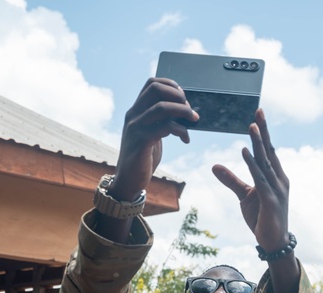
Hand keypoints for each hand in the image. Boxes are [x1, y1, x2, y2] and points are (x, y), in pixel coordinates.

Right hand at [111, 78, 196, 199]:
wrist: (128, 180)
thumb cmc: (143, 157)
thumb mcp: (151, 133)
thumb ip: (160, 121)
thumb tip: (182, 110)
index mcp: (136, 110)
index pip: (151, 83)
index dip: (171, 85)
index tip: (183, 97)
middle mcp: (134, 115)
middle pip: (156, 89)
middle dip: (178, 95)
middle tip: (189, 110)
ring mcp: (136, 127)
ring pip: (162, 107)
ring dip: (183, 111)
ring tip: (194, 120)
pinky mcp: (141, 142)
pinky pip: (165, 128)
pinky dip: (181, 130)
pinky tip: (185, 138)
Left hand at [212, 109, 289, 253]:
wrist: (273, 242)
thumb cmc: (262, 217)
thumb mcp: (244, 196)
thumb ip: (231, 180)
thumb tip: (214, 166)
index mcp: (275, 176)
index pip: (269, 151)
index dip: (263, 133)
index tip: (258, 115)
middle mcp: (279, 179)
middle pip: (270, 151)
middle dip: (264, 131)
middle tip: (258, 111)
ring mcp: (277, 189)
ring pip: (265, 162)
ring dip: (258, 143)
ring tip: (251, 126)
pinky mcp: (271, 200)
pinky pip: (260, 179)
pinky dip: (252, 165)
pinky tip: (245, 152)